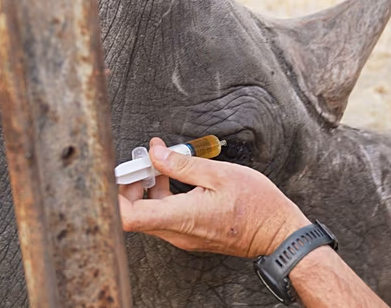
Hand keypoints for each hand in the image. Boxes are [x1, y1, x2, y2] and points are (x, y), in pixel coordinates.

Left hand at [118, 137, 310, 257]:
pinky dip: (161, 196)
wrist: (277, 234)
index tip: (118, 173)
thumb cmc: (256, 206)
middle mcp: (177, 233)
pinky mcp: (190, 235)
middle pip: (133, 214)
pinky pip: (164, 217)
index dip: (113, 196)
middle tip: (142, 161)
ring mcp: (183, 237)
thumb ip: (182, 164)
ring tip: (161, 164)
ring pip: (149, 214)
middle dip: (130, 185)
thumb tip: (156, 153)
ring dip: (147, 189)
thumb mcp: (219, 174)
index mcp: (181, 217)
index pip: (127, 217)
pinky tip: (174, 178)